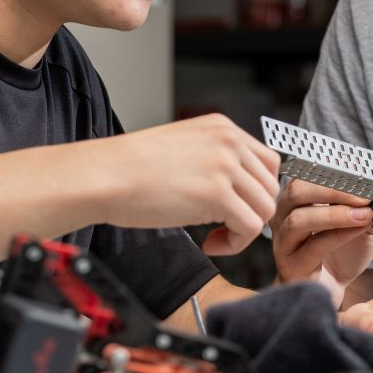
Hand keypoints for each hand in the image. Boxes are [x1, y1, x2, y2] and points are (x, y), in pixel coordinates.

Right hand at [86, 115, 280, 255]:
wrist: (102, 176)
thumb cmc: (130, 168)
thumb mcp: (183, 148)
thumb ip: (215, 160)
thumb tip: (239, 189)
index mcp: (222, 128)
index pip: (267, 162)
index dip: (256, 191)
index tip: (237, 207)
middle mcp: (229, 142)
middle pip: (270, 187)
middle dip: (252, 212)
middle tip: (226, 226)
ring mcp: (225, 167)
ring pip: (265, 208)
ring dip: (243, 230)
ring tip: (215, 237)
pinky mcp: (218, 194)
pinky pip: (250, 228)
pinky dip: (235, 243)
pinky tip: (210, 244)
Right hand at [272, 178, 372, 290]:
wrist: (331, 289)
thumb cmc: (342, 252)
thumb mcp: (366, 226)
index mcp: (301, 198)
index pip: (309, 173)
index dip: (333, 169)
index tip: (361, 168)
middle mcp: (286, 216)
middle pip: (296, 190)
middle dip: (332, 189)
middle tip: (364, 194)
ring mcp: (284, 242)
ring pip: (299, 219)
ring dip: (335, 214)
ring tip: (365, 215)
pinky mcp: (291, 267)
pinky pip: (311, 248)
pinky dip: (336, 236)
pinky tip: (357, 231)